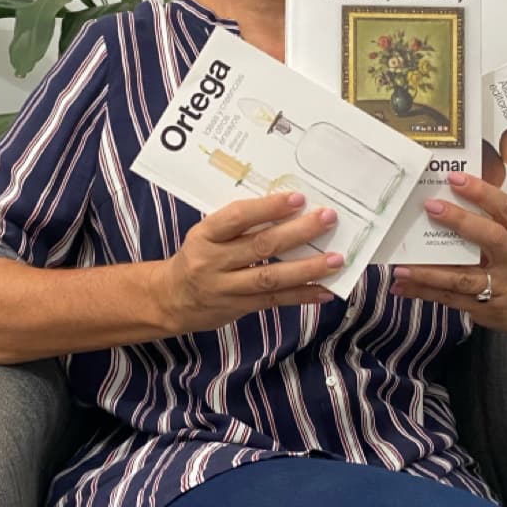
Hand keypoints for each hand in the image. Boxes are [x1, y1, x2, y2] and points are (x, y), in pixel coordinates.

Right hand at [153, 191, 344, 333]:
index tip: (298, 198)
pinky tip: (325, 290)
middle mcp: (213, 261)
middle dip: (299, 232)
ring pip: (271, 277)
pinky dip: (302, 295)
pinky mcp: (238, 308)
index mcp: (205, 235)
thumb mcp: (207, 234)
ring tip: (336, 259)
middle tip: (327, 219)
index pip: (237, 217)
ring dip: (307, 269)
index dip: (268, 208)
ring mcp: (226, 288)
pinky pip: (275, 301)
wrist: (170, 298)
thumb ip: (239, 224)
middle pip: (261, 246)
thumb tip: (288, 208)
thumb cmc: (197, 256)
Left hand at [389, 172, 506, 334]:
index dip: (482, 192)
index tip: (455, 178)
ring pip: (463, 278)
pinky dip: (424, 292)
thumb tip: (442, 194)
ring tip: (401, 266)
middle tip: (430, 208)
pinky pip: (450, 299)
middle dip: (460, 220)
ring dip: (429, 272)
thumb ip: (484, 220)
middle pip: (492, 237)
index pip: (506, 209)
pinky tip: (402, 285)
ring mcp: (503, 288)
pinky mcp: (486, 309)